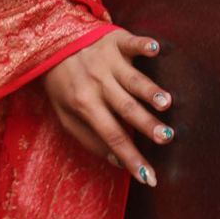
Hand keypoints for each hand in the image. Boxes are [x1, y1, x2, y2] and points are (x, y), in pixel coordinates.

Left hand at [39, 30, 173, 185]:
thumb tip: (118, 162)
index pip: (112, 135)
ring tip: (166, 102)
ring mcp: (106, 60)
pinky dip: (142, 45)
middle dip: (146, 122)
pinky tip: (155, 48)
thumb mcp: (66, 116)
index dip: (131, 157)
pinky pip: (130, 42)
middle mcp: (96, 82)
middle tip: (167, 137)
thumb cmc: (64, 85)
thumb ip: (90, 140)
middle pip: (125, 107)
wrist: (52, 43)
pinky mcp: (114, 40)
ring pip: (132, 78)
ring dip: (149, 90)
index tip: (151, 177)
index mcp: (85, 104)